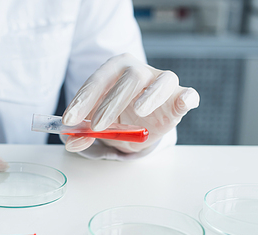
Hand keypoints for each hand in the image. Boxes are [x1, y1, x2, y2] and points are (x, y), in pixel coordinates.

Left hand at [62, 53, 199, 152]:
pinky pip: (188, 94)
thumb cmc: (114, 115)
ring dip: (150, 96)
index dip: (83, 100)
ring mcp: (161, 81)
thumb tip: (71, 142)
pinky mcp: (179, 97)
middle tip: (97, 126)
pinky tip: (183, 103)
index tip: (70, 120)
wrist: (138, 123)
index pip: (97, 80)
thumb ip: (83, 132)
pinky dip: (187, 98)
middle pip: (129, 78)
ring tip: (139, 111)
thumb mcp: (95, 124)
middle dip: (111, 103)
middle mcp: (138, 70)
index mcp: (113, 70)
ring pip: (161, 81)